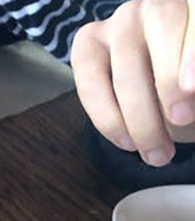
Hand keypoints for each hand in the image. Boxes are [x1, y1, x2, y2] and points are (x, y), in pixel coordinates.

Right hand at [72, 0, 194, 165]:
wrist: (168, 100)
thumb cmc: (191, 94)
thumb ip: (193, 88)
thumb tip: (185, 99)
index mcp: (194, 7)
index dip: (192, 50)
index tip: (193, 88)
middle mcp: (159, 3)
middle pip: (161, 25)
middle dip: (168, 79)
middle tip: (180, 121)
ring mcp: (121, 20)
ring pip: (124, 62)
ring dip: (139, 116)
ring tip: (157, 154)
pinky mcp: (88, 43)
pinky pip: (90, 81)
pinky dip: (106, 117)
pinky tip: (126, 142)